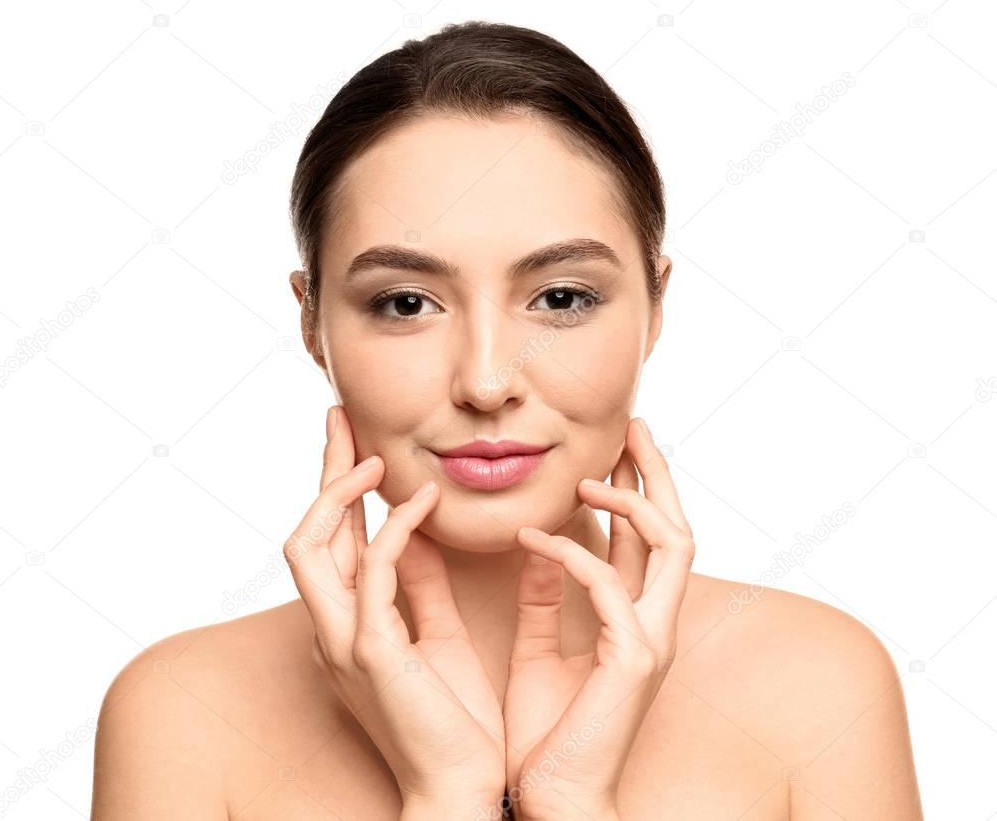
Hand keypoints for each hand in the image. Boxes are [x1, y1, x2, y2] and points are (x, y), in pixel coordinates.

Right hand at [283, 405, 505, 812]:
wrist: (460, 789)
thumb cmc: (450, 721)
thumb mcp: (434, 636)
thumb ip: (419, 587)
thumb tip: (418, 533)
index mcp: (346, 625)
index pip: (329, 542)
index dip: (337, 489)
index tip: (355, 443)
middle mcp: (331, 628)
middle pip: (306, 532)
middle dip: (323, 472)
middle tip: (341, 419)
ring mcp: (343, 641)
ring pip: (312, 546)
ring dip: (341, 493)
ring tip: (375, 455)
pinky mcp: (370, 653)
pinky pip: (372, 573)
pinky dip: (395, 528)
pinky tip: (424, 501)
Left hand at [502, 417, 693, 820]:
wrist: (554, 801)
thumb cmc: (549, 736)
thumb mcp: (540, 649)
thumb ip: (545, 599)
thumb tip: (537, 547)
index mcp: (634, 621)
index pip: (648, 540)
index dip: (638, 488)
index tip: (616, 447)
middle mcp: (655, 624)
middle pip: (677, 528)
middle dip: (659, 474)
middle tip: (634, 426)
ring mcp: (652, 640)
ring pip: (671, 545)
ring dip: (632, 501)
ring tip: (587, 476)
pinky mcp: (633, 659)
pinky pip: (611, 585)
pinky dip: (573, 554)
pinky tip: (534, 538)